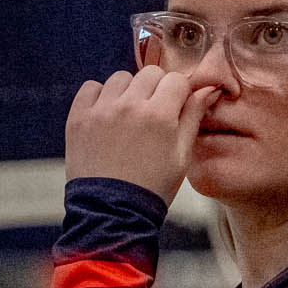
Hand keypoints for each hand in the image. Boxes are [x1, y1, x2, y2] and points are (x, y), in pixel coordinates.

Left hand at [65, 66, 217, 200]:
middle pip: (150, 73)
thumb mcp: (181, 156)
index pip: (176, 79)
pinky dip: (99, 96)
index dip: (179, 92)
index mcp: (159, 115)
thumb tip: (208, 89)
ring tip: (128, 118)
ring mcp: (101, 111)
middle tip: (153, 114)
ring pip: (120, 78)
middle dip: (156, 89)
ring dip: (128, 92)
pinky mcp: (78, 118)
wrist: (112, 213)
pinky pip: (90, 88)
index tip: (175, 106)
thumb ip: (193, 117)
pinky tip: (106, 116)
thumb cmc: (152, 188)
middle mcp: (129, 106)